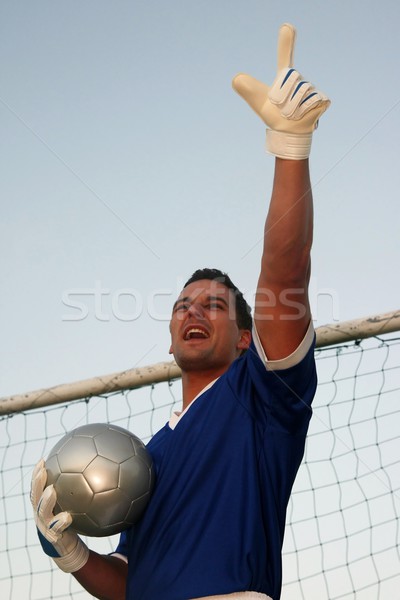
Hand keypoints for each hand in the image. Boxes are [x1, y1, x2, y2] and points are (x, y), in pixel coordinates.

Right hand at [30, 459, 89, 572]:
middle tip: (42, 470)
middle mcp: (42, 515)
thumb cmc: (76, 525)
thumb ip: (83, 491)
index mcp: (45, 506)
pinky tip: (67, 517)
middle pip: (35, 497)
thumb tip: (101, 470)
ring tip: (51, 490)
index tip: (42, 460)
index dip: (36, 475)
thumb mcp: (77, 507)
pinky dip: (60, 523)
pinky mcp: (54, 538)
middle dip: (36, 483)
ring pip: (42, 513)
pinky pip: (55, 529)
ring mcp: (45, 527)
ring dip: (45, 501)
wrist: (70, 551)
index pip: (38, 488)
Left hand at [232, 23, 329, 158]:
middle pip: (290, 79)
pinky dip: (302, 111)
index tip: (286, 26)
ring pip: (299, 93)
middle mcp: (299, 78)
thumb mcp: (258, 102)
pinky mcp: (322, 98)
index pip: (284, 56)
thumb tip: (236, 78)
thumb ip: (247, 89)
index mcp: (284, 77)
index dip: (285, 42)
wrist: (288, 132)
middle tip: (281, 107)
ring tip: (291, 113)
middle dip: (282, 96)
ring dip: (290, 108)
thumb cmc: (274, 115)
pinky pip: (311, 101)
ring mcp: (312, 88)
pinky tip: (302, 115)